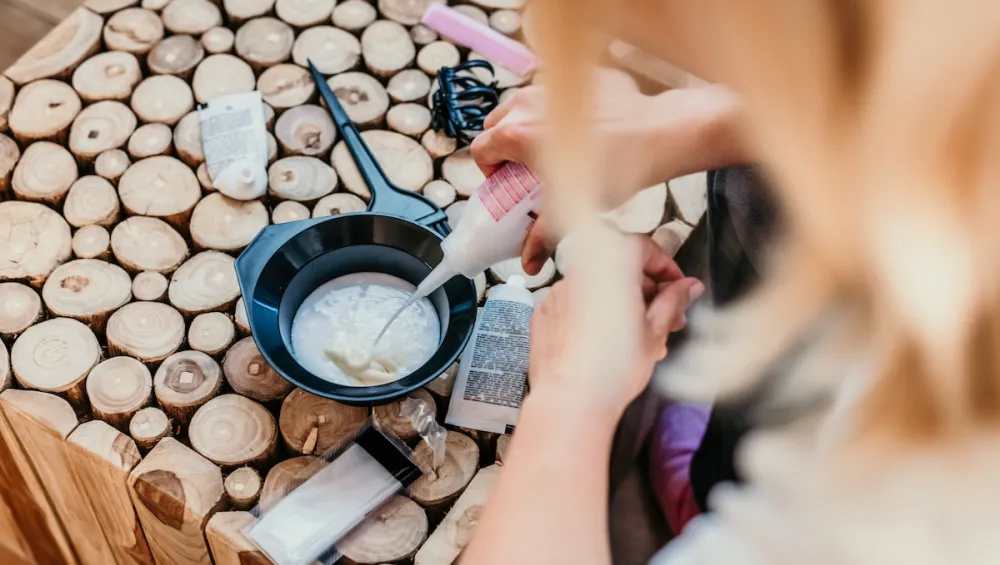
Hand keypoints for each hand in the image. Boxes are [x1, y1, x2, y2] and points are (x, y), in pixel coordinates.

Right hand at [471, 74, 742, 274]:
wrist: (657, 133)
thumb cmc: (614, 168)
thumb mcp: (571, 207)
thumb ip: (542, 236)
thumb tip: (529, 263)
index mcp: (516, 134)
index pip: (481, 150)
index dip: (490, 171)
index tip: (509, 183)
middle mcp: (526, 103)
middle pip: (496, 125)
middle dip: (505, 148)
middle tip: (527, 170)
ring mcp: (551, 85)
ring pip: (522, 106)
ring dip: (527, 127)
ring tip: (552, 150)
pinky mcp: (576, 77)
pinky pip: (553, 93)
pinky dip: (555, 110)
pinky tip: (580, 130)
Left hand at [528, 235, 704, 418]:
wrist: (569, 399)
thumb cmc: (614, 367)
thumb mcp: (656, 331)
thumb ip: (673, 301)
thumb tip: (689, 286)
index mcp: (611, 264)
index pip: (644, 248)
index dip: (666, 268)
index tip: (678, 290)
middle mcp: (581, 270)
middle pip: (620, 268)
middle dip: (647, 292)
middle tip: (667, 320)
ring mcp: (558, 291)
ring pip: (599, 289)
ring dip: (622, 306)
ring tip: (641, 340)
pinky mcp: (544, 312)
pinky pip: (576, 305)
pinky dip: (594, 316)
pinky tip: (607, 344)